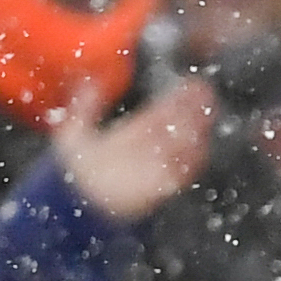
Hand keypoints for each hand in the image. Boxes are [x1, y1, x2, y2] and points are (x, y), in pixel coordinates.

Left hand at [49, 77, 216, 220]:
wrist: (78, 200)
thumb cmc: (74, 171)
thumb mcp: (73, 130)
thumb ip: (85, 106)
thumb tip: (90, 80)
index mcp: (132, 134)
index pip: (160, 113)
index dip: (176, 99)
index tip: (191, 85)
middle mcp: (147, 149)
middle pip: (176, 126)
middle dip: (192, 109)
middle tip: (206, 92)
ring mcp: (155, 166)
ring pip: (182, 145)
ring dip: (196, 129)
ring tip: (207, 112)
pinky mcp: (160, 185)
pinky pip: (182, 171)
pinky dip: (192, 159)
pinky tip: (201, 145)